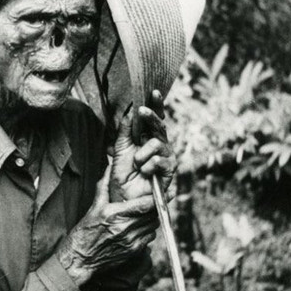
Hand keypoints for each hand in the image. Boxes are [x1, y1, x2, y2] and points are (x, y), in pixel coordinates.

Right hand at [57, 163, 157, 285]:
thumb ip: (104, 186)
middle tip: (152, 201)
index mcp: (115, 214)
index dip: (155, 197)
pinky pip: (149, 238)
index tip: (158, 192)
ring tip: (142, 215)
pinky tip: (137, 228)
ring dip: (150, 219)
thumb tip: (109, 168)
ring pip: (152, 226)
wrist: (80, 259)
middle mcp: (125, 228)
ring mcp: (131, 241)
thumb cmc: (84, 233)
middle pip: (152, 215)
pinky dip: (146, 231)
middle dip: (153, 207)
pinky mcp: (134, 251)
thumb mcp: (94, 207)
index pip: (145, 204)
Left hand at [109, 89, 176, 203]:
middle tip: (142, 112)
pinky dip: (148, 166)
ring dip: (143, 153)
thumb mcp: (120, 149)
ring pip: (158, 144)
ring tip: (136, 163)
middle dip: (151, 117)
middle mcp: (160, 146)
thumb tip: (130, 113)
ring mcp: (167, 158)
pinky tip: (144, 172)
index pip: (155, 119)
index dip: (156, 105)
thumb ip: (125, 131)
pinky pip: (160, 161)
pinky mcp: (169, 172)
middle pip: (160, 126)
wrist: (124, 198)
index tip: (153, 92)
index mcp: (148, 138)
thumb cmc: (123, 174)